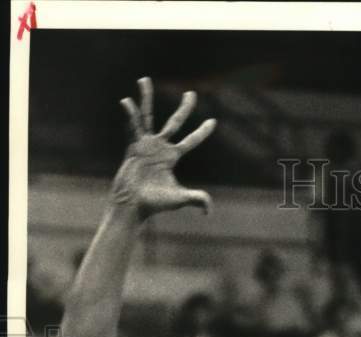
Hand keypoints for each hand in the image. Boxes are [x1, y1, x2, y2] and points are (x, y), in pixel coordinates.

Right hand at [110, 77, 215, 218]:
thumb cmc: (154, 204)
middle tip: (191, 93)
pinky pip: (131, 126)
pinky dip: (129, 115)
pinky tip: (126, 102)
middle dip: (184, 109)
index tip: (213, 121)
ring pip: (148, 116)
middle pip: (175, 123)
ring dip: (146, 98)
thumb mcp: (179, 199)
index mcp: (171, 157)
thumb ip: (196, 199)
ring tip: (144, 80)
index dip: (202, 132)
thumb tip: (208, 211)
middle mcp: (160, 147)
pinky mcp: (132, 146)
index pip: (191, 141)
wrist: (132, 204)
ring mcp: (145, 144)